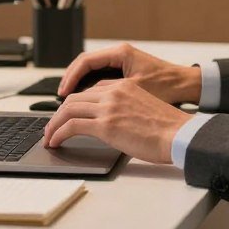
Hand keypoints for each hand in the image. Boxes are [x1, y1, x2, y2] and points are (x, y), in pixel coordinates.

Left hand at [43, 80, 191, 163]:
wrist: (179, 134)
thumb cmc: (168, 128)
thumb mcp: (144, 108)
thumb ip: (126, 108)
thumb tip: (114, 123)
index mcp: (124, 86)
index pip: (91, 91)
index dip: (76, 104)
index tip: (68, 115)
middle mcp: (114, 92)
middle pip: (75, 98)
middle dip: (59, 113)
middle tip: (52, 126)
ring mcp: (108, 107)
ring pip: (68, 109)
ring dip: (54, 124)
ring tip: (49, 137)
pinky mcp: (105, 125)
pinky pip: (71, 126)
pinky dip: (58, 133)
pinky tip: (55, 142)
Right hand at [57, 43, 201, 105]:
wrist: (188, 86)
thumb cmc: (167, 86)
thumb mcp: (134, 90)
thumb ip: (109, 93)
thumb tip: (86, 102)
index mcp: (120, 53)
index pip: (85, 62)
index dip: (70, 78)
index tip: (62, 93)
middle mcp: (119, 54)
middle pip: (85, 64)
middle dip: (70, 80)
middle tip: (59, 97)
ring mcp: (123, 61)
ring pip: (92, 70)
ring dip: (79, 84)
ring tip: (68, 100)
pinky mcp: (126, 71)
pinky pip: (101, 75)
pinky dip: (91, 86)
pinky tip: (86, 99)